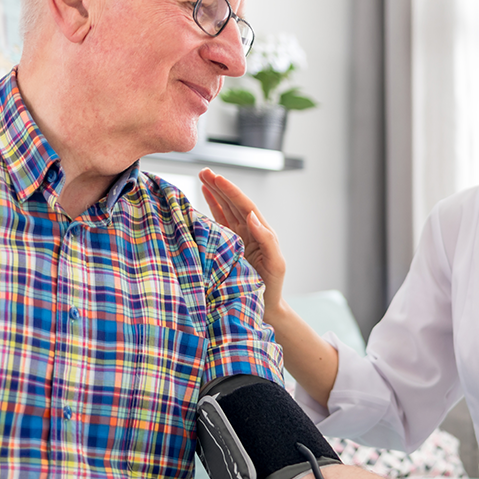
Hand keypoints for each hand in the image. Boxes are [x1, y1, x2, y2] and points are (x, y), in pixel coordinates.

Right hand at [199, 168, 287, 313]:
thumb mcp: (275, 263)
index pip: (245, 207)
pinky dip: (212, 209)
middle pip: (233, 204)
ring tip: (203, 177)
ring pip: (225, 210)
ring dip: (214, 193)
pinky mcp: (228, 246)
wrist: (264, 308)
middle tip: (205, 170)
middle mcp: (250, 232)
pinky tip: (205, 196)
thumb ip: (267, 240)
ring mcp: (239, 238)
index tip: (218, 178)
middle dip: (220, 186)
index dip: (231, 192)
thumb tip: (252, 217)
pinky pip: (219, 223)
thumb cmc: (271, 288)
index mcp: (262, 233)